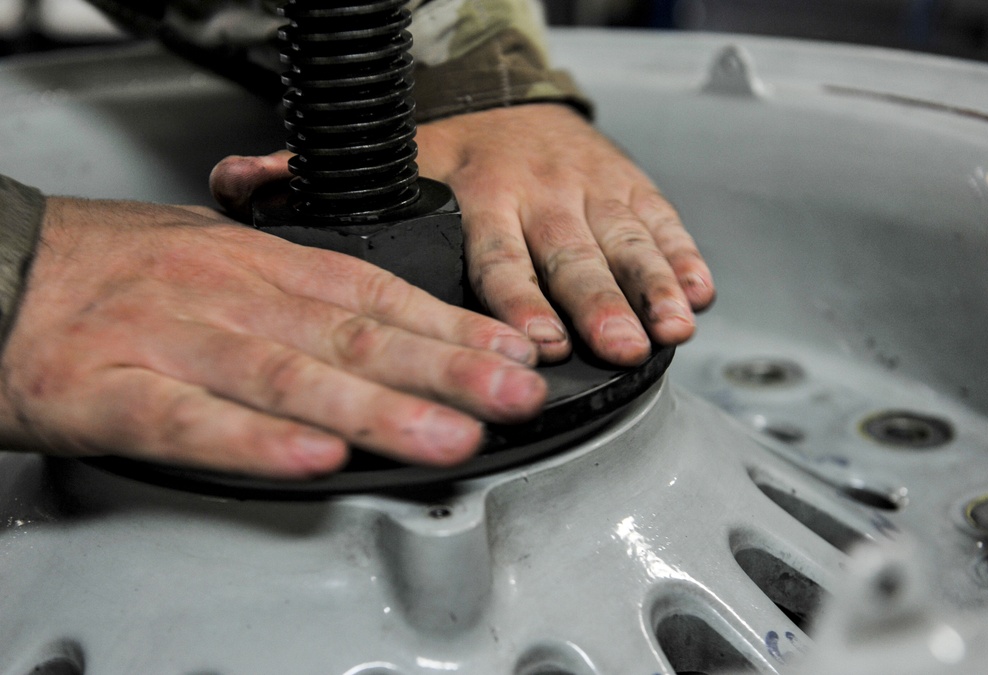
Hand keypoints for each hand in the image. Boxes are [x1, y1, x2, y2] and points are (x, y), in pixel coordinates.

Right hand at [0, 198, 545, 477]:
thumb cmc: (111, 271)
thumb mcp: (220, 261)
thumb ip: (298, 297)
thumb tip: (383, 329)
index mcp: (258, 266)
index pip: (376, 294)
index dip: (451, 328)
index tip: (513, 354)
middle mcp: (229, 296)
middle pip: (354, 335)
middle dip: (445, 369)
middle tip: (515, 395)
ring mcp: (173, 340)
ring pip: (291, 376)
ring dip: (378, 408)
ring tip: (447, 436)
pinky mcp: (111, 390)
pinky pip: (192, 418)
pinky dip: (257, 440)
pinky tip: (313, 456)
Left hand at [211, 104, 714, 365]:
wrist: (516, 100)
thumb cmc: (456, 148)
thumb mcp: (391, 158)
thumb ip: (311, 176)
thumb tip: (239, 185)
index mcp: (479, 190)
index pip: (496, 254)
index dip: (516, 299)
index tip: (531, 341)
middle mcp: (539, 191)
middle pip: (569, 254)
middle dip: (594, 302)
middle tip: (612, 343)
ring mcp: (590, 189)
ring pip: (625, 242)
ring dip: (649, 287)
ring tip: (671, 327)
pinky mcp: (629, 188)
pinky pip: (661, 221)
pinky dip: (682, 256)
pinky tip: (698, 291)